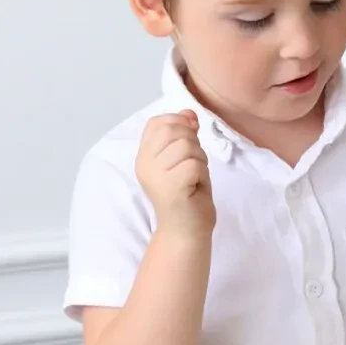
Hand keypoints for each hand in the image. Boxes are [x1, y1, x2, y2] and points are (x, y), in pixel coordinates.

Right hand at [135, 110, 215, 236]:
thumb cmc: (188, 196)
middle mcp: (144, 163)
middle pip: (173, 130)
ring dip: (200, 161)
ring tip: (193, 179)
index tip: (189, 143)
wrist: (186, 232)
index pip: (158, 122)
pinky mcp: (170, 186)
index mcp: (144, 156)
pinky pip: (194, 164)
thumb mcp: (185, 159)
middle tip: (192, 166)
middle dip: (193, 143)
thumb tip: (189, 112)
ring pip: (187, 146)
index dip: (179, 124)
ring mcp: (155, 175)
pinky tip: (195, 188)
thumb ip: (184, 135)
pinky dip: (202, 174)